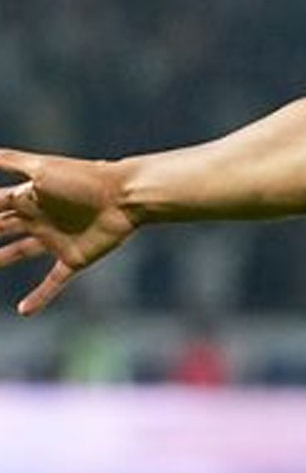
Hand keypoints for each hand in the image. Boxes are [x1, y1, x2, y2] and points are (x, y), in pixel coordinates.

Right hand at [0, 150, 136, 315]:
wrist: (126, 196)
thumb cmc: (84, 179)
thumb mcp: (42, 168)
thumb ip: (11, 162)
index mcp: (29, 197)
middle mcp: (39, 218)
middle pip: (2, 228)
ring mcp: (56, 238)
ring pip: (21, 252)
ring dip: (3, 259)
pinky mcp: (75, 258)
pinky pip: (54, 281)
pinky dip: (40, 296)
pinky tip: (24, 311)